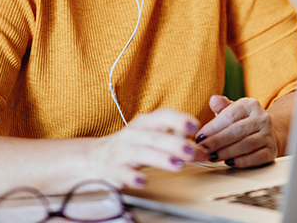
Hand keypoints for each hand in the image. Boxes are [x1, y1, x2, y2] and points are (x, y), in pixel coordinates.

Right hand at [88, 109, 203, 188]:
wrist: (95, 158)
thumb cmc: (131, 145)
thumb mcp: (151, 134)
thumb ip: (174, 134)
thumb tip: (200, 138)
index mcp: (145, 123)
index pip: (163, 116)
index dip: (179, 119)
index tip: (195, 125)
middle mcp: (134, 135)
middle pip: (156, 137)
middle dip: (176, 143)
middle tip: (194, 152)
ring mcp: (123, 152)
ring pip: (143, 153)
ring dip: (161, 159)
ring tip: (178, 165)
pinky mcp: (114, 170)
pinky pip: (123, 173)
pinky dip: (132, 177)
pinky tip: (143, 181)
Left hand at [194, 95, 275, 167]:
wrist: (262, 133)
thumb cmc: (241, 122)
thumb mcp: (230, 110)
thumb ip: (221, 106)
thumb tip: (213, 99)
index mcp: (250, 105)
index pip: (230, 115)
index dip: (213, 128)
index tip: (200, 137)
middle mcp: (262, 118)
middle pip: (237, 131)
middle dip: (217, 141)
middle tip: (203, 149)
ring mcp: (268, 135)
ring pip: (246, 145)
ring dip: (227, 152)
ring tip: (213, 156)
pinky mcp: (271, 151)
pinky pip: (256, 158)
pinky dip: (241, 161)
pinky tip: (229, 162)